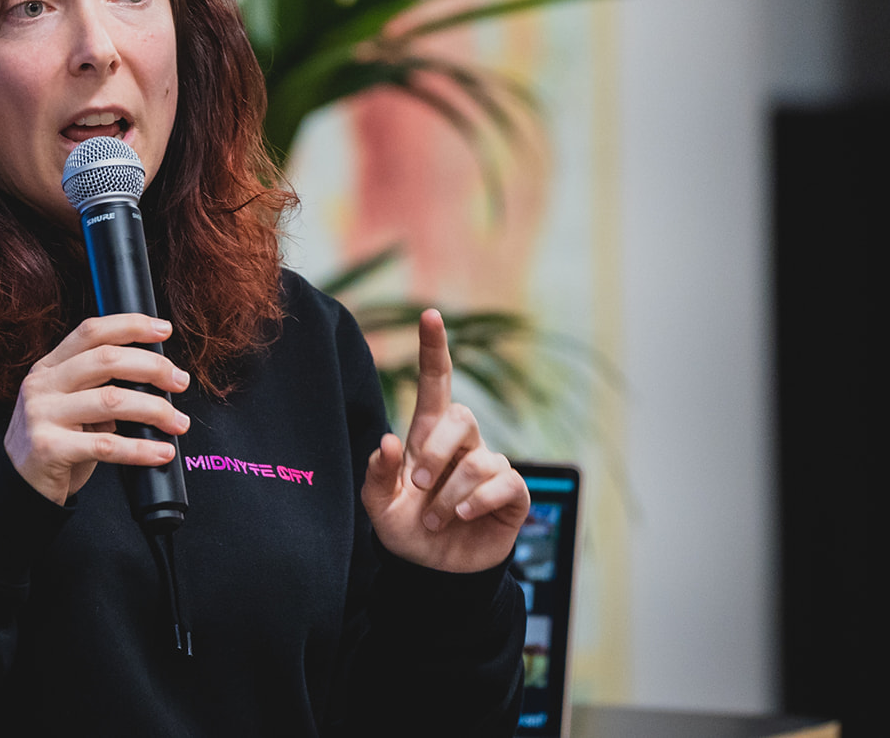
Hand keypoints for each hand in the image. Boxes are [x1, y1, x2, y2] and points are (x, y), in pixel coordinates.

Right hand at [4, 314, 190, 504]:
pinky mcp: (49, 448)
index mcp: (48, 367)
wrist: (18, 488)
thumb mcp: (69, 404)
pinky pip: (107, 445)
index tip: (163, 329)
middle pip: (106, 360)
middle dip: (153, 367)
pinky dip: (141, 449)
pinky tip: (161, 451)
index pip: (91, 332)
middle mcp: (42, 385)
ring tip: (177, 423)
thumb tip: (154, 376)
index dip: (130, 325)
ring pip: (112, 401)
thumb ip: (98, 385)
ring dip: (155, 410)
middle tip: (179, 381)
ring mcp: (42, 415)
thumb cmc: (54, 443)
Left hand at [361, 309, 530, 572]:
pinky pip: (503, 483)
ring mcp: (488, 467)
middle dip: (436, 451)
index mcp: (427, 436)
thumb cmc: (405, 530)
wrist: (431, 573)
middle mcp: (462, 445)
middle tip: (417, 487)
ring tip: (434, 520)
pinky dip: (476, 503)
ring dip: (449, 495)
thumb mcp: (378, 506)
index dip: (434, 349)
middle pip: (460, 416)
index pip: (436, 382)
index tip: (429, 315)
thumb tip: (388, 442)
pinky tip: (461, 518)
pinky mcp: (511, 494)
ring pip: (479, 459)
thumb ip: (377, 474)